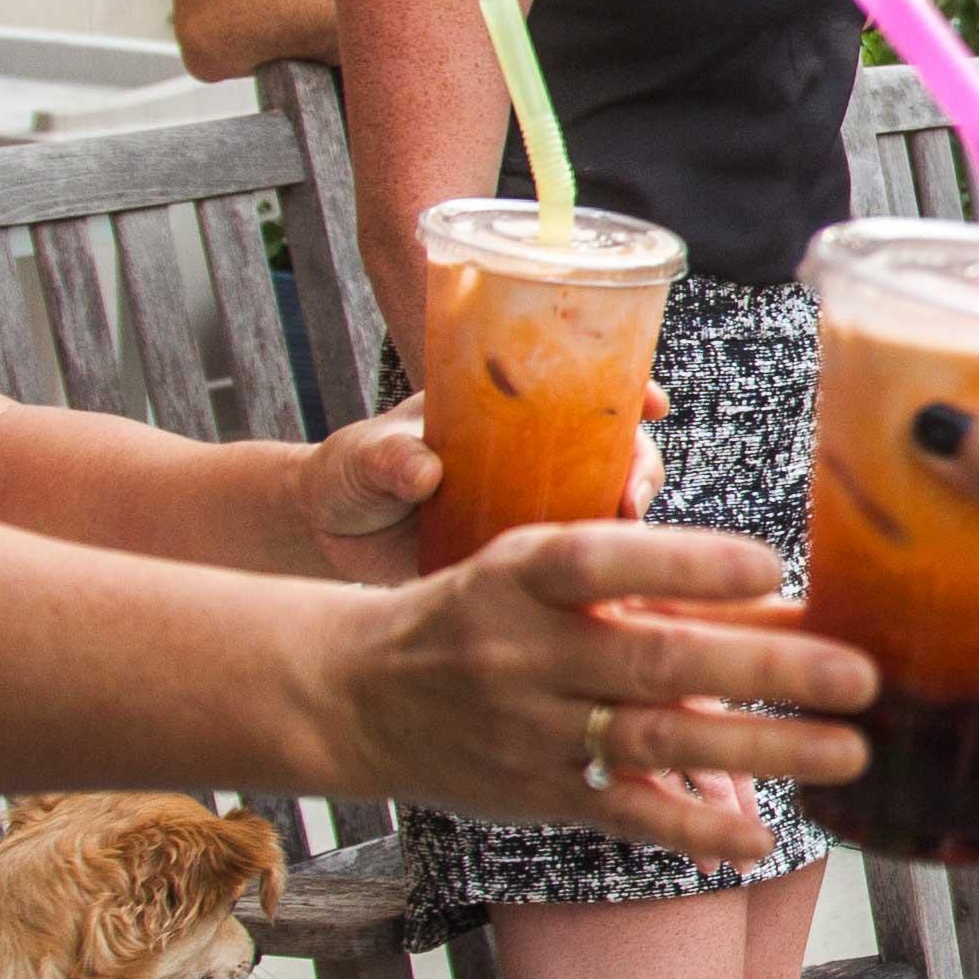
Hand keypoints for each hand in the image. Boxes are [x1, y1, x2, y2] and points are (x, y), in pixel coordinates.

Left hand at [298, 376, 674, 585]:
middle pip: (613, 450)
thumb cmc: (346, 475)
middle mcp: (529, 453)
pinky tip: (609, 592)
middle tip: (631, 498)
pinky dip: (598, 570)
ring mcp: (529, 505)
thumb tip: (425, 468)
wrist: (326, 538)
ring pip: (604, 506)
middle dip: (640, 467)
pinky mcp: (519, 557)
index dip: (628, 389)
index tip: (652, 403)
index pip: (580, 386)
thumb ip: (389, 456)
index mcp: (500, 408)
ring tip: (625, 542)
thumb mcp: (363, 455)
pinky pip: (573, 559)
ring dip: (627, 521)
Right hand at [318, 519, 875, 858]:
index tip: (771, 568)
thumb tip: (783, 599)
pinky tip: (759, 837)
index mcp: (525, 574)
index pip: (606, 560)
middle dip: (765, 670)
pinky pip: (623, 813)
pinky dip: (692, 825)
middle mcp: (526, 651)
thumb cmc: (481, 613)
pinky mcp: (538, 794)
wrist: (359, 693)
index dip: (686, 565)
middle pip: (653, 661)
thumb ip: (643, 582)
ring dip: (761, 749)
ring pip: (654, 740)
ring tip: (849, 750)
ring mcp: (532, 729)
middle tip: (861, 675)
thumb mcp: (535, 570)